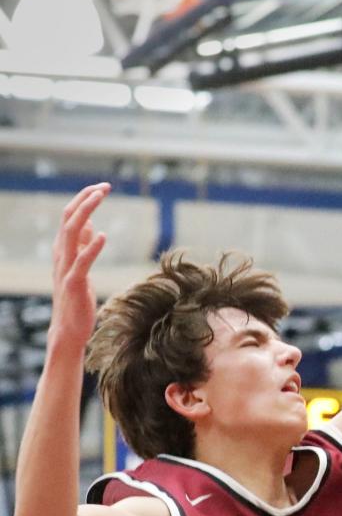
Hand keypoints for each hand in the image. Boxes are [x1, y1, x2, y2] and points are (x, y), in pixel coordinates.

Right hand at [51, 183, 109, 346]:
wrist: (68, 329)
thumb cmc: (76, 300)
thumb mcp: (81, 268)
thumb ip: (84, 247)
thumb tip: (91, 225)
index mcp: (63, 250)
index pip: (70, 217)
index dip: (84, 199)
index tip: (102, 187)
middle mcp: (62, 255)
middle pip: (69, 219)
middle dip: (85, 199)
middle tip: (104, 186)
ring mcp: (66, 269)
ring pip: (72, 233)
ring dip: (86, 212)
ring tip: (100, 197)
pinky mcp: (74, 284)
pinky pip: (82, 262)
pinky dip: (91, 247)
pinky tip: (103, 235)